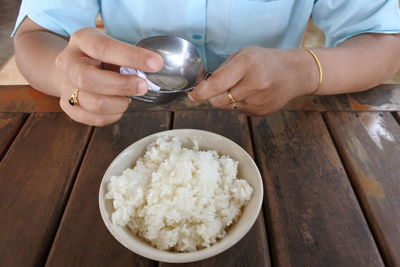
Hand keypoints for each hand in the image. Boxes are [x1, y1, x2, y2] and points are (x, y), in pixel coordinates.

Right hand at [55, 28, 162, 125]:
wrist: (74, 67)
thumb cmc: (102, 57)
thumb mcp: (113, 46)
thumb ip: (129, 57)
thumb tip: (154, 68)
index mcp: (82, 40)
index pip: (103, 48)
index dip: (132, 57)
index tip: (156, 64)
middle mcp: (67, 62)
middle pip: (88, 79)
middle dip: (122, 86)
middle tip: (143, 87)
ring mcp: (65, 86)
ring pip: (93, 103)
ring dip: (119, 104)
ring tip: (129, 98)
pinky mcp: (68, 106)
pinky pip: (93, 119)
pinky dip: (112, 116)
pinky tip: (119, 107)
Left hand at [189, 46, 317, 115]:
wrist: (296, 73)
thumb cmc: (266, 61)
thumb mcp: (244, 55)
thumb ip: (223, 70)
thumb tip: (202, 86)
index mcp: (248, 64)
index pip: (218, 83)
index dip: (201, 92)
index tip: (192, 96)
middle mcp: (255, 84)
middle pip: (219, 101)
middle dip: (212, 96)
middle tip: (218, 87)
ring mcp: (259, 101)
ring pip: (227, 108)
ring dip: (226, 100)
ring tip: (240, 87)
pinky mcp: (261, 113)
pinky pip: (239, 112)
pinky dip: (239, 104)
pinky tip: (251, 94)